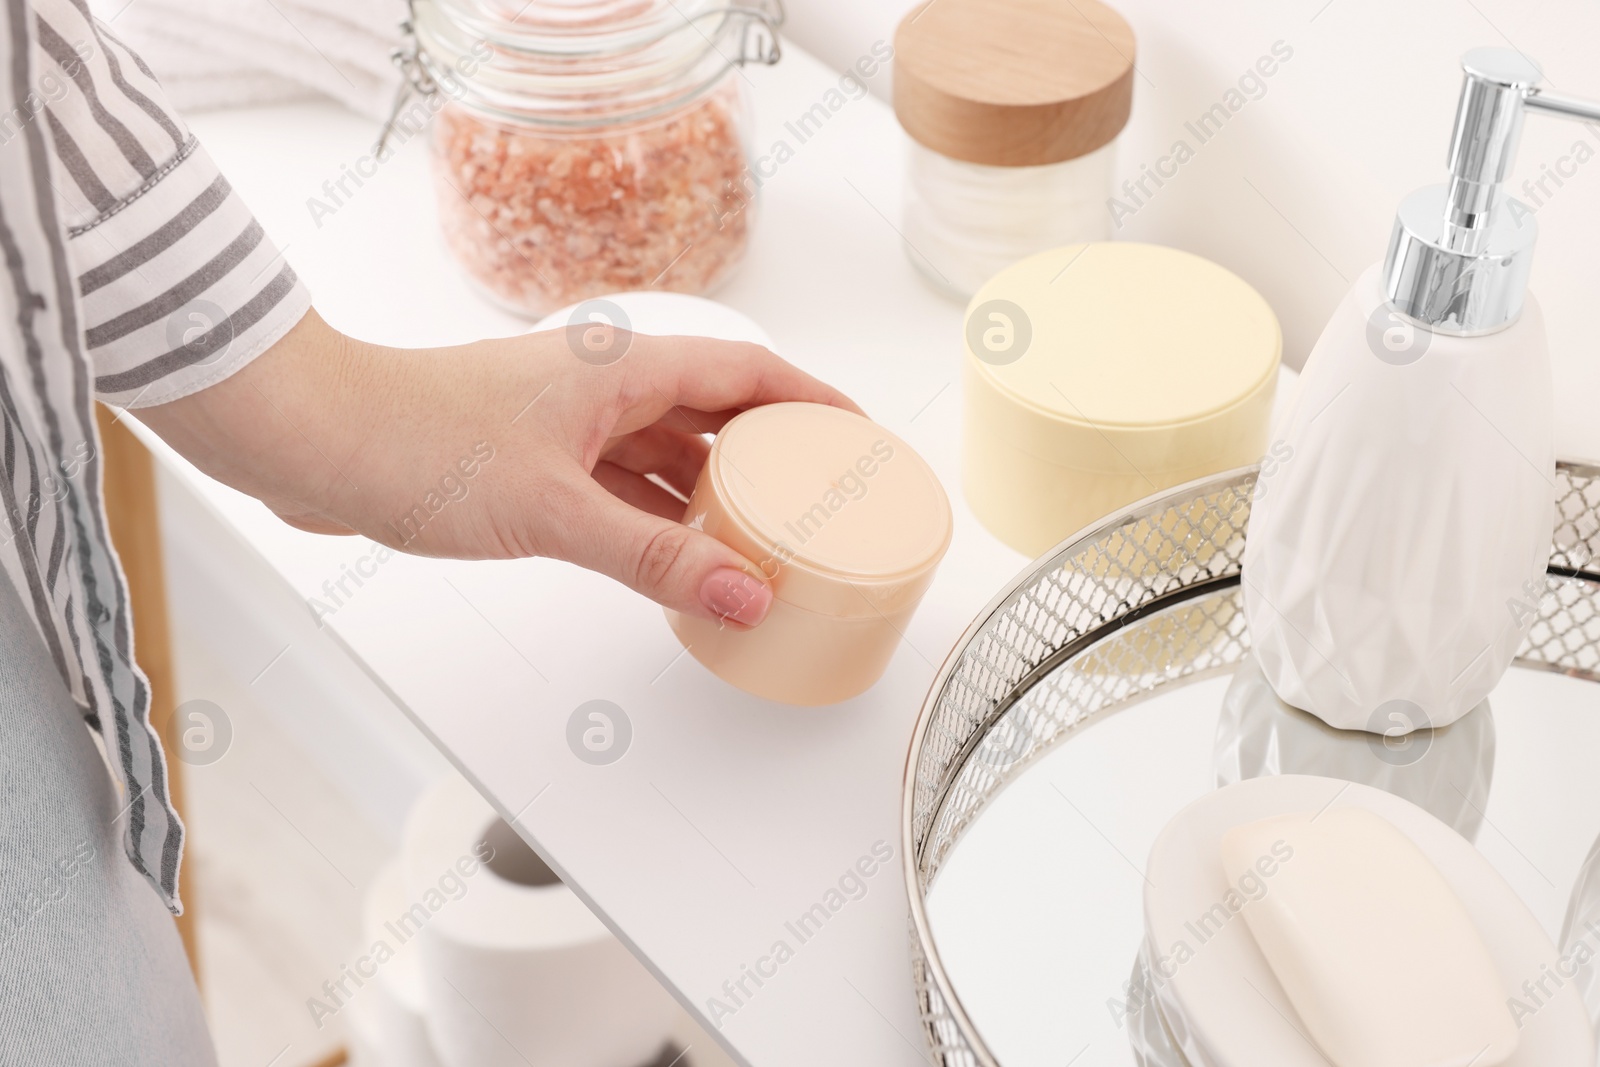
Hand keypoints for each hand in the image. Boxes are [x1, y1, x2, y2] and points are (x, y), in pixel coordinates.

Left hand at [138, 309, 861, 625]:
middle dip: (772, 460)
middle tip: (825, 505)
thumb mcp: (554, 511)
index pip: (749, 372)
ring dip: (712, 500)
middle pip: (716, 417)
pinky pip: (621, 491)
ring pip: (666, 460)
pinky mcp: (535, 463)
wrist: (312, 440)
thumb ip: (655, 557)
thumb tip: (747, 594)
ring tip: (768, 544)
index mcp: (623, 370)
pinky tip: (681, 559)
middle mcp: (604, 389)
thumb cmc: (417, 442)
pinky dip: (657, 523)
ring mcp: (568, 427)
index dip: (813, 401)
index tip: (860, 437)